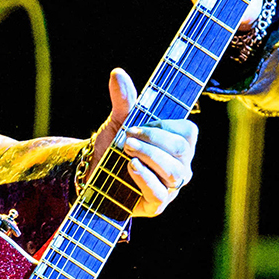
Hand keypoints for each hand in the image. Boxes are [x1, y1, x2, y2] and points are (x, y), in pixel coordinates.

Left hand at [85, 66, 197, 217]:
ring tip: (127, 149)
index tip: (136, 124)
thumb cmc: (113, 146)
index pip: (187, 131)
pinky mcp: (156, 205)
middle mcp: (180, 165)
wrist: (91, 173)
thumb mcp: (119, 121)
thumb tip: (117, 73)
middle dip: (154, 141)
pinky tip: (131, 167)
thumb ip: (124, 100)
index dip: (164, 126)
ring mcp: (171, 187)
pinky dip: (146, 179)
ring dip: (150, 157)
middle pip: (180, 150)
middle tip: (127, 137)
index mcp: (178, 144)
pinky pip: (160, 194)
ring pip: (174, 172)